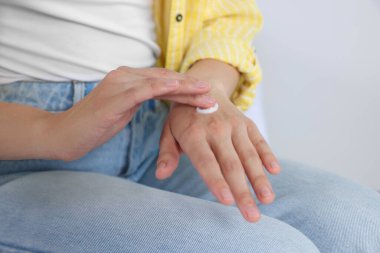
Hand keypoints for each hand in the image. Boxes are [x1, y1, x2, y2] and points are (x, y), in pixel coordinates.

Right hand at [40, 67, 215, 160]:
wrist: (66, 134)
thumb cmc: (95, 125)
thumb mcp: (123, 111)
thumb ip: (138, 101)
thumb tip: (157, 101)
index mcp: (128, 79)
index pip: (162, 81)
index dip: (184, 87)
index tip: (204, 95)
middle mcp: (125, 76)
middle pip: (164, 79)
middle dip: (190, 87)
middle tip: (211, 93)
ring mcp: (119, 85)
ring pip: (158, 83)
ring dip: (183, 88)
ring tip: (204, 93)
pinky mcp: (114, 98)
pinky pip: (142, 90)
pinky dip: (162, 88)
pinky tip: (178, 88)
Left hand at [156, 85, 280, 222]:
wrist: (204, 86)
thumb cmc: (183, 116)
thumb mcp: (169, 131)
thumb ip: (167, 153)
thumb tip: (161, 175)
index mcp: (193, 133)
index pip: (206, 162)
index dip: (216, 181)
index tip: (226, 202)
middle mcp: (216, 128)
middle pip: (231, 164)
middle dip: (243, 192)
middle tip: (252, 217)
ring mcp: (235, 125)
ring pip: (249, 155)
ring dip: (259, 179)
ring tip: (267, 200)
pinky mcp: (247, 123)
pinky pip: (260, 141)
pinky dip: (268, 155)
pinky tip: (275, 171)